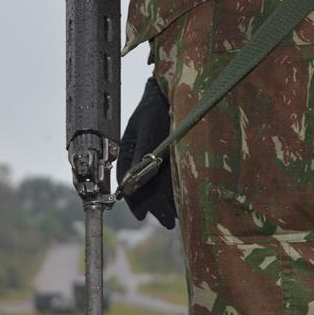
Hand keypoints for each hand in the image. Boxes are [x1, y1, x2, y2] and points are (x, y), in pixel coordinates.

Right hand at [117, 78, 176, 228]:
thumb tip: (129, 184)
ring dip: (168, 202)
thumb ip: (141, 157)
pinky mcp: (172, 155)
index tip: (142, 216)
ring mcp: (157, 156)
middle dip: (156, 206)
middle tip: (169, 222)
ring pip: (160, 185)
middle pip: (146, 187)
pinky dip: (178, 189)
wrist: (173, 92)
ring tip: (180, 217)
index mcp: (127, 151)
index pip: (128, 181)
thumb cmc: (157, 107)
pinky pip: (173, 176)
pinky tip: (186, 200)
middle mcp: (141, 157)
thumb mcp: (147, 131)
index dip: (135, 200)